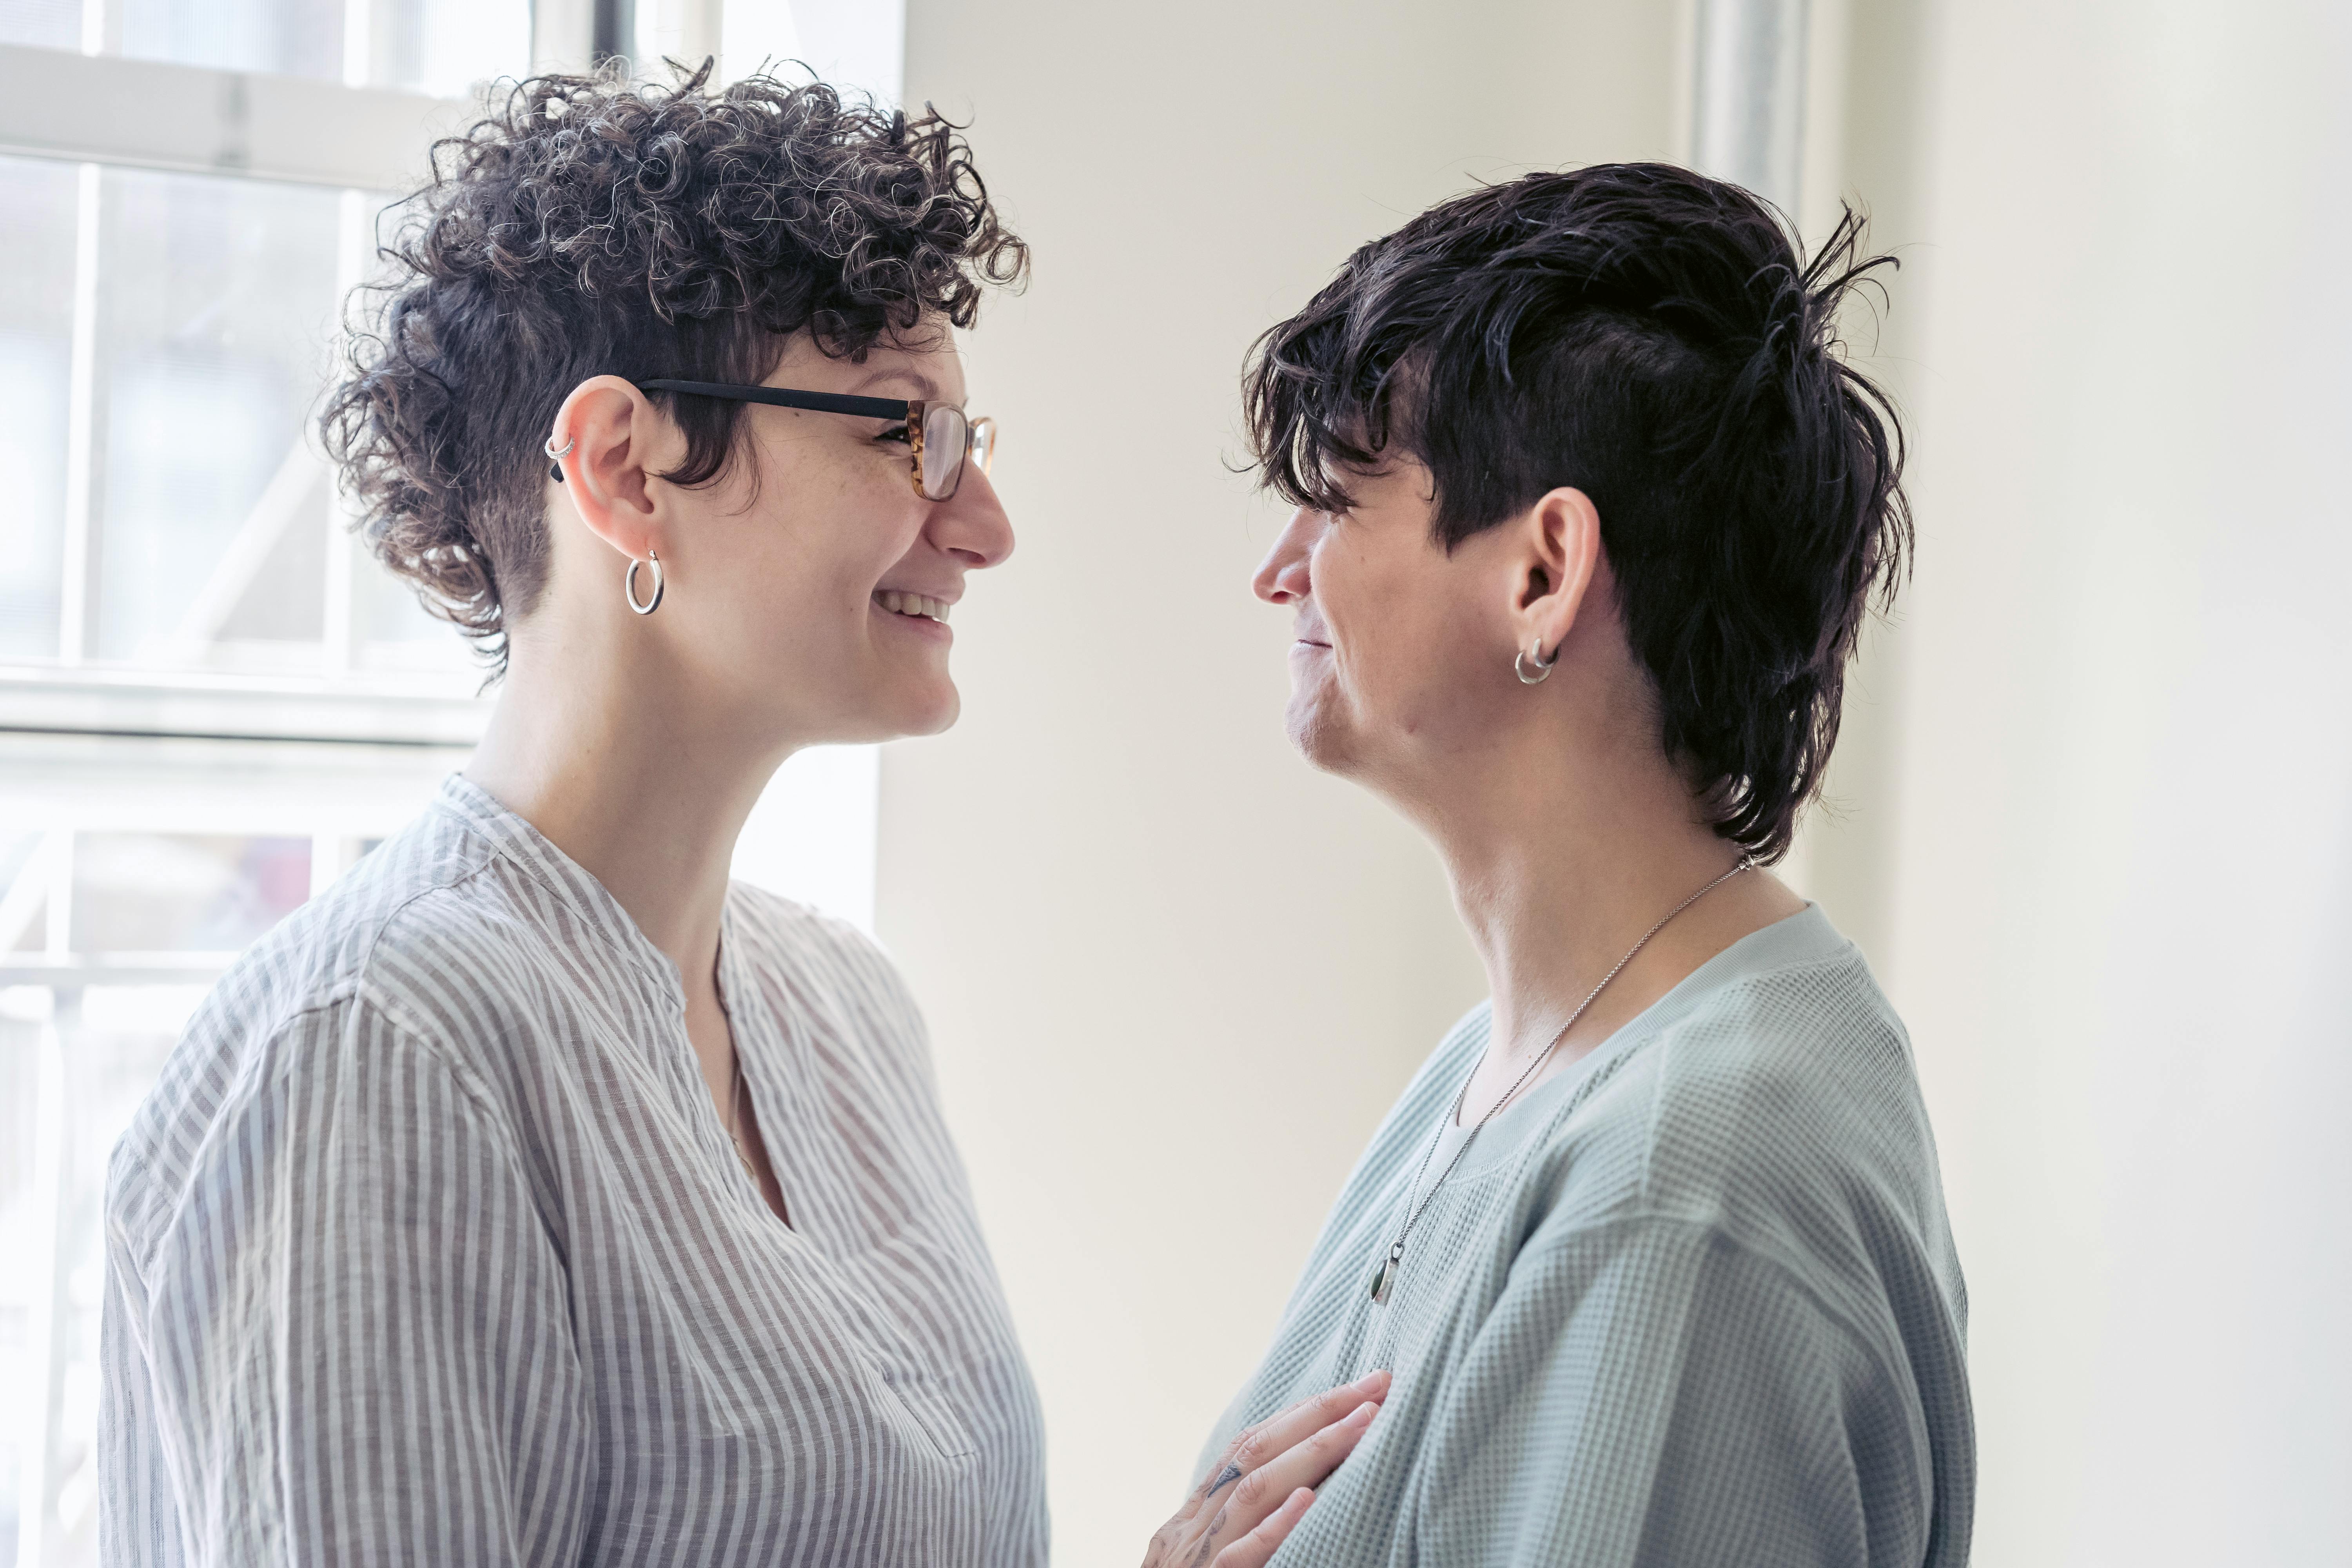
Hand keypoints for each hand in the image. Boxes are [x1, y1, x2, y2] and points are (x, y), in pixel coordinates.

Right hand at [1141, 1368, 1390, 1567]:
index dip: (1304, 1412)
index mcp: (1194, 1516)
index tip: (1359, 1389)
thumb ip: (1242, 1525)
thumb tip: (1305, 1493)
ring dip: (1313, 1452)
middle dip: (1319, 1412)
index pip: (1252, 1445)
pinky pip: (1240, 1557)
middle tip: (1377, 1385)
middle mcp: (1191, 1528)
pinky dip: (1274, 1527)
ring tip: (1363, 1424)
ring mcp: (1195, 1558)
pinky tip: (1307, 1501)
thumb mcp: (1209, 1557)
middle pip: (1257, 1452)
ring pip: (1254, 1492)